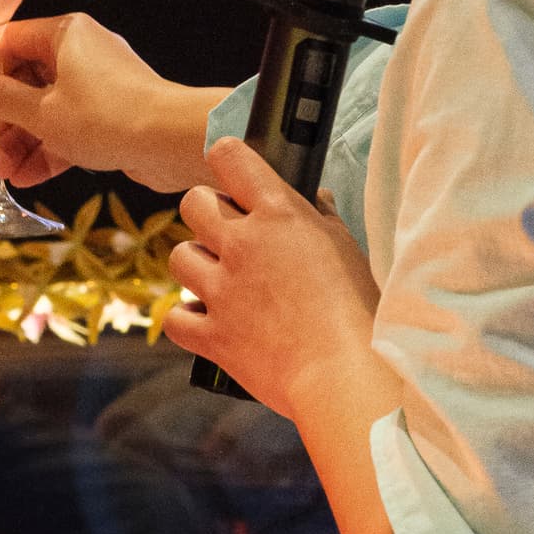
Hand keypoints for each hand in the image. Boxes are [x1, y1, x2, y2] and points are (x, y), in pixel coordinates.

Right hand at [0, 6, 219, 199]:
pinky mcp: (113, 115)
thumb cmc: (107, 116)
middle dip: (6, 118)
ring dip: (24, 141)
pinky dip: (50, 150)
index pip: (11, 42)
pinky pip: (72, 128)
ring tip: (5, 172)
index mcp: (65, 35)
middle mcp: (83, 53)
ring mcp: (100, 86)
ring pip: (49, 109)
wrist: (170, 141)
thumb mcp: (40, 111)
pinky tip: (28, 178)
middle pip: (28, 80)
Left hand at [158, 141, 379, 421]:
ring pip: (179, 257)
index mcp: (279, 215)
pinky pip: (175, 317)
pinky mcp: (212, 335)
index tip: (231, 172)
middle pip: (193, 203)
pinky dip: (187, 317)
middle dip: (207, 212)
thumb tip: (314, 201)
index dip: (227, 160)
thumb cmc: (358, 311)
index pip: (231, 158)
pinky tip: (208, 318)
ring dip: (197, 264)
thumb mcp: (346, 249)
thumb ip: (322, 219)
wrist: (344, 375)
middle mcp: (242, 245)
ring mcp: (222, 291)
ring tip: (221, 279)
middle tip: (229, 234)